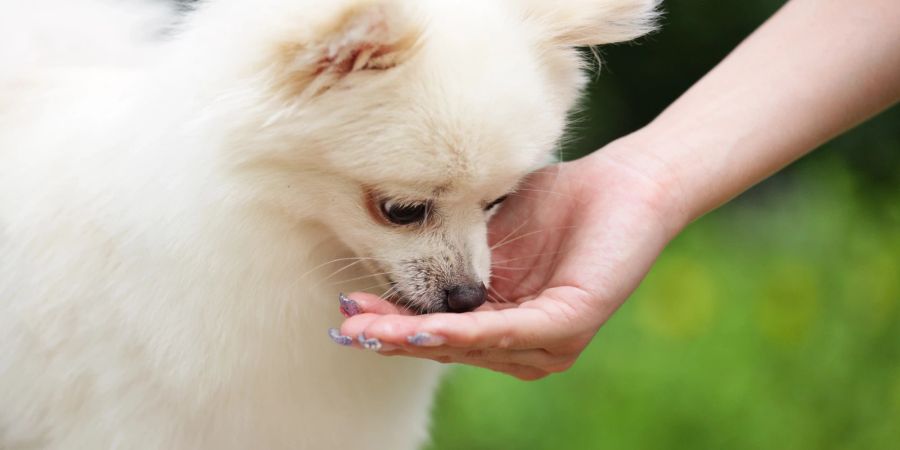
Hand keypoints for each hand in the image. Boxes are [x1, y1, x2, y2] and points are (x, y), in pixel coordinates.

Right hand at [338, 140, 685, 379]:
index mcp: (502, 321)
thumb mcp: (488, 232)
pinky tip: (427, 328)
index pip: (439, 331)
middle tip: (347, 330)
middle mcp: (524, 342)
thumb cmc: (560, 202)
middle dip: (394, 338)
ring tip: (372, 331)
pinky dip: (464, 332)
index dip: (393, 324)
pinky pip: (509, 332)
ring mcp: (549, 341)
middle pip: (448, 346)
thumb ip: (448, 255)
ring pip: (471, 345)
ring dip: (418, 339)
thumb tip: (390, 260)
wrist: (624, 180)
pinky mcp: (570, 323)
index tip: (349, 310)